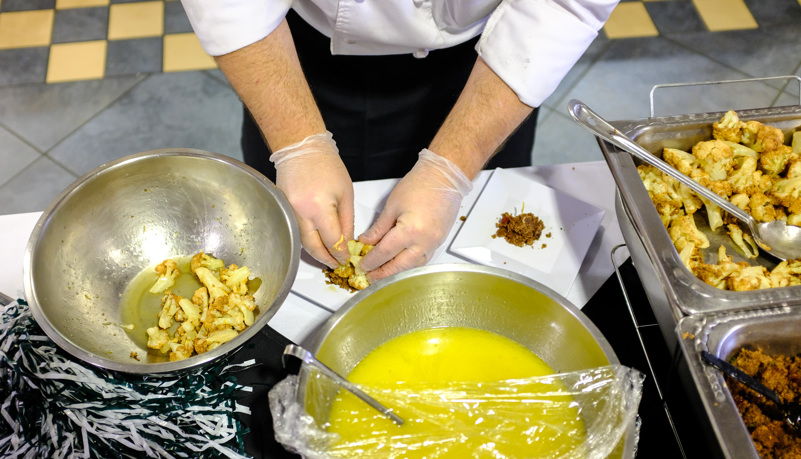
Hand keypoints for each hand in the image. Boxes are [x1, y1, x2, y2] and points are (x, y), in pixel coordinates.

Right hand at [270, 131, 353, 267]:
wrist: (302, 148)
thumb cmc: (327, 166)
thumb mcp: (346, 193)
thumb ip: (347, 221)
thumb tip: (346, 242)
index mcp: (319, 207)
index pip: (332, 240)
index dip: (340, 253)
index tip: (346, 258)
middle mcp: (300, 212)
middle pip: (313, 247)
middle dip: (325, 258)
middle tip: (335, 264)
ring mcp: (288, 211)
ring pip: (301, 241)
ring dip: (315, 251)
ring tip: (327, 257)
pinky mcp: (282, 208)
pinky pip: (294, 230)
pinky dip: (305, 239)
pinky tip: (315, 242)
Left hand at [358, 149, 472, 280]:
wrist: (443, 178)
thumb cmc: (419, 185)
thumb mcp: (392, 206)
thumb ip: (379, 228)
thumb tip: (367, 242)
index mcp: (410, 230)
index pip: (385, 252)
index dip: (371, 261)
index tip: (362, 265)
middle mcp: (424, 241)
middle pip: (400, 266)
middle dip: (382, 273)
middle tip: (369, 277)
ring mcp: (434, 243)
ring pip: (413, 266)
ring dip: (396, 272)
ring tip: (382, 274)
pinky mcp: (439, 241)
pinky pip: (423, 259)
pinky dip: (409, 264)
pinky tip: (400, 264)